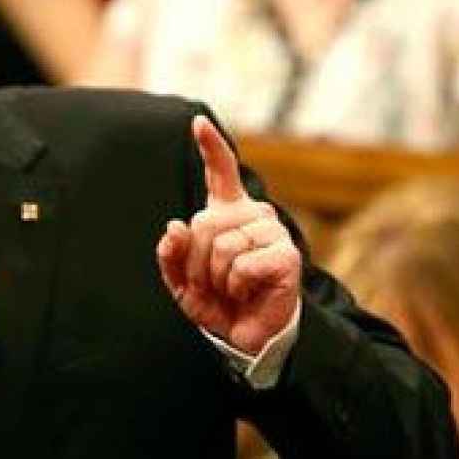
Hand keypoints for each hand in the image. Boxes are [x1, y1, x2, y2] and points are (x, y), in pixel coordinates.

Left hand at [157, 116, 301, 354]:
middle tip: (212, 284)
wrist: (249, 335)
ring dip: (216, 279)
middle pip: (203, 223)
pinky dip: (236, 287)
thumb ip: (172, 254)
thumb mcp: (182, 281)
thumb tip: (174, 226)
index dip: (210, 147)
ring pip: (221, 247)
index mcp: (229, 213)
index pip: (221, 173)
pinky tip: (248, 293)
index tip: (197, 123)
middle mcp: (254, 215)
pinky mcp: (286, 256)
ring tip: (231, 290)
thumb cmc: (219, 302)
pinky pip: (242, 266)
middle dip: (196, 263)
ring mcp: (273, 233)